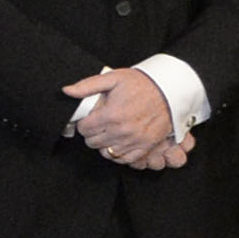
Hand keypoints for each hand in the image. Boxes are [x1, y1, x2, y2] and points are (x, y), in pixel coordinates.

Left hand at [66, 68, 183, 169]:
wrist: (171, 90)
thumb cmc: (143, 83)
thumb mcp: (113, 78)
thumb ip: (87, 86)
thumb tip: (67, 91)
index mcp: (111, 114)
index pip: (84, 128)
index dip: (84, 123)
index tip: (89, 119)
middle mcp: (122, 130)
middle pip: (93, 142)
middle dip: (92, 133)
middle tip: (99, 124)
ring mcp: (135, 140)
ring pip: (106, 152)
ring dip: (104, 144)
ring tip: (108, 133)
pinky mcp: (146, 146)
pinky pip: (124, 159)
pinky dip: (118, 153)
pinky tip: (118, 143)